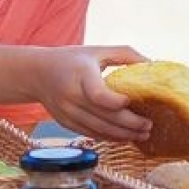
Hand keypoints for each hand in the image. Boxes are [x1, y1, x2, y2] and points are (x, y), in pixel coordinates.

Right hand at [36, 45, 151, 141]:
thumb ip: (125, 54)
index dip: (117, 102)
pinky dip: (109, 138)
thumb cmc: (71, 60)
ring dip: (123, 135)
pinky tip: (124, 136)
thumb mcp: (96, 50)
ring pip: (98, 130)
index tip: (131, 101)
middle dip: (130, 124)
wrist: (36, 73)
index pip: (98, 95)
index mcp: (79, 74)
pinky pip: (90, 134)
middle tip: (149, 125)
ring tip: (142, 134)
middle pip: (103, 117)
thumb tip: (152, 64)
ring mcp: (67, 112)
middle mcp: (71, 96)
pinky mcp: (65, 123)